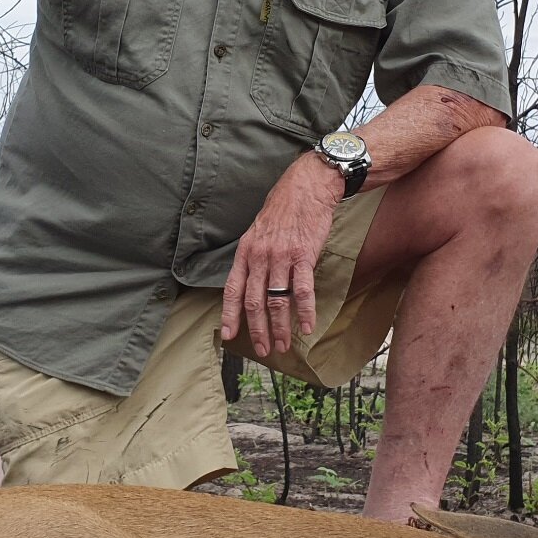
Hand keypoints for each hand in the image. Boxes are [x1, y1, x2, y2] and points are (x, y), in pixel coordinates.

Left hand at [220, 155, 343, 358]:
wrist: (306, 187)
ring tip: (283, 345)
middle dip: (257, 330)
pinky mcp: (304, 256)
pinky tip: (308, 327)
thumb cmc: (283, 210)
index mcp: (245, 252)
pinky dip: (305, 312)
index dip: (229, 315)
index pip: (232, 289)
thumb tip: (252, 285)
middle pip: (254, 301)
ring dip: (280, 327)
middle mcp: (259, 256)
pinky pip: (303, 290)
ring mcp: (281, 257)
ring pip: (277, 301)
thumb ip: (254, 258)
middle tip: (263, 350)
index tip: (229, 336)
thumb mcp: (258, 232)